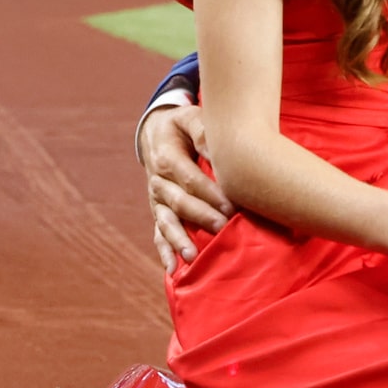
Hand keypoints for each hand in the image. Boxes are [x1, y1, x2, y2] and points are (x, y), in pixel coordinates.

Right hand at [140, 102, 230, 270]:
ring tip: (191, 256)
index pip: (189, 179)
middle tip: (223, 228)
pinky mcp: (158, 211)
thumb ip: (203, 132)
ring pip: (166, 221)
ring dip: (179, 239)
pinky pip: (158, 233)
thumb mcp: (190, 119)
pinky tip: (172, 268)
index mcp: (166, 158)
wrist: (156, 133)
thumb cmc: (181, 126)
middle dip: (202, 217)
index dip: (210, 193)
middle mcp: (158, 182)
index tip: (232, 206)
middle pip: (180, 202)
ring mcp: (156, 200)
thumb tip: (220, 151)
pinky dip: (164, 250)